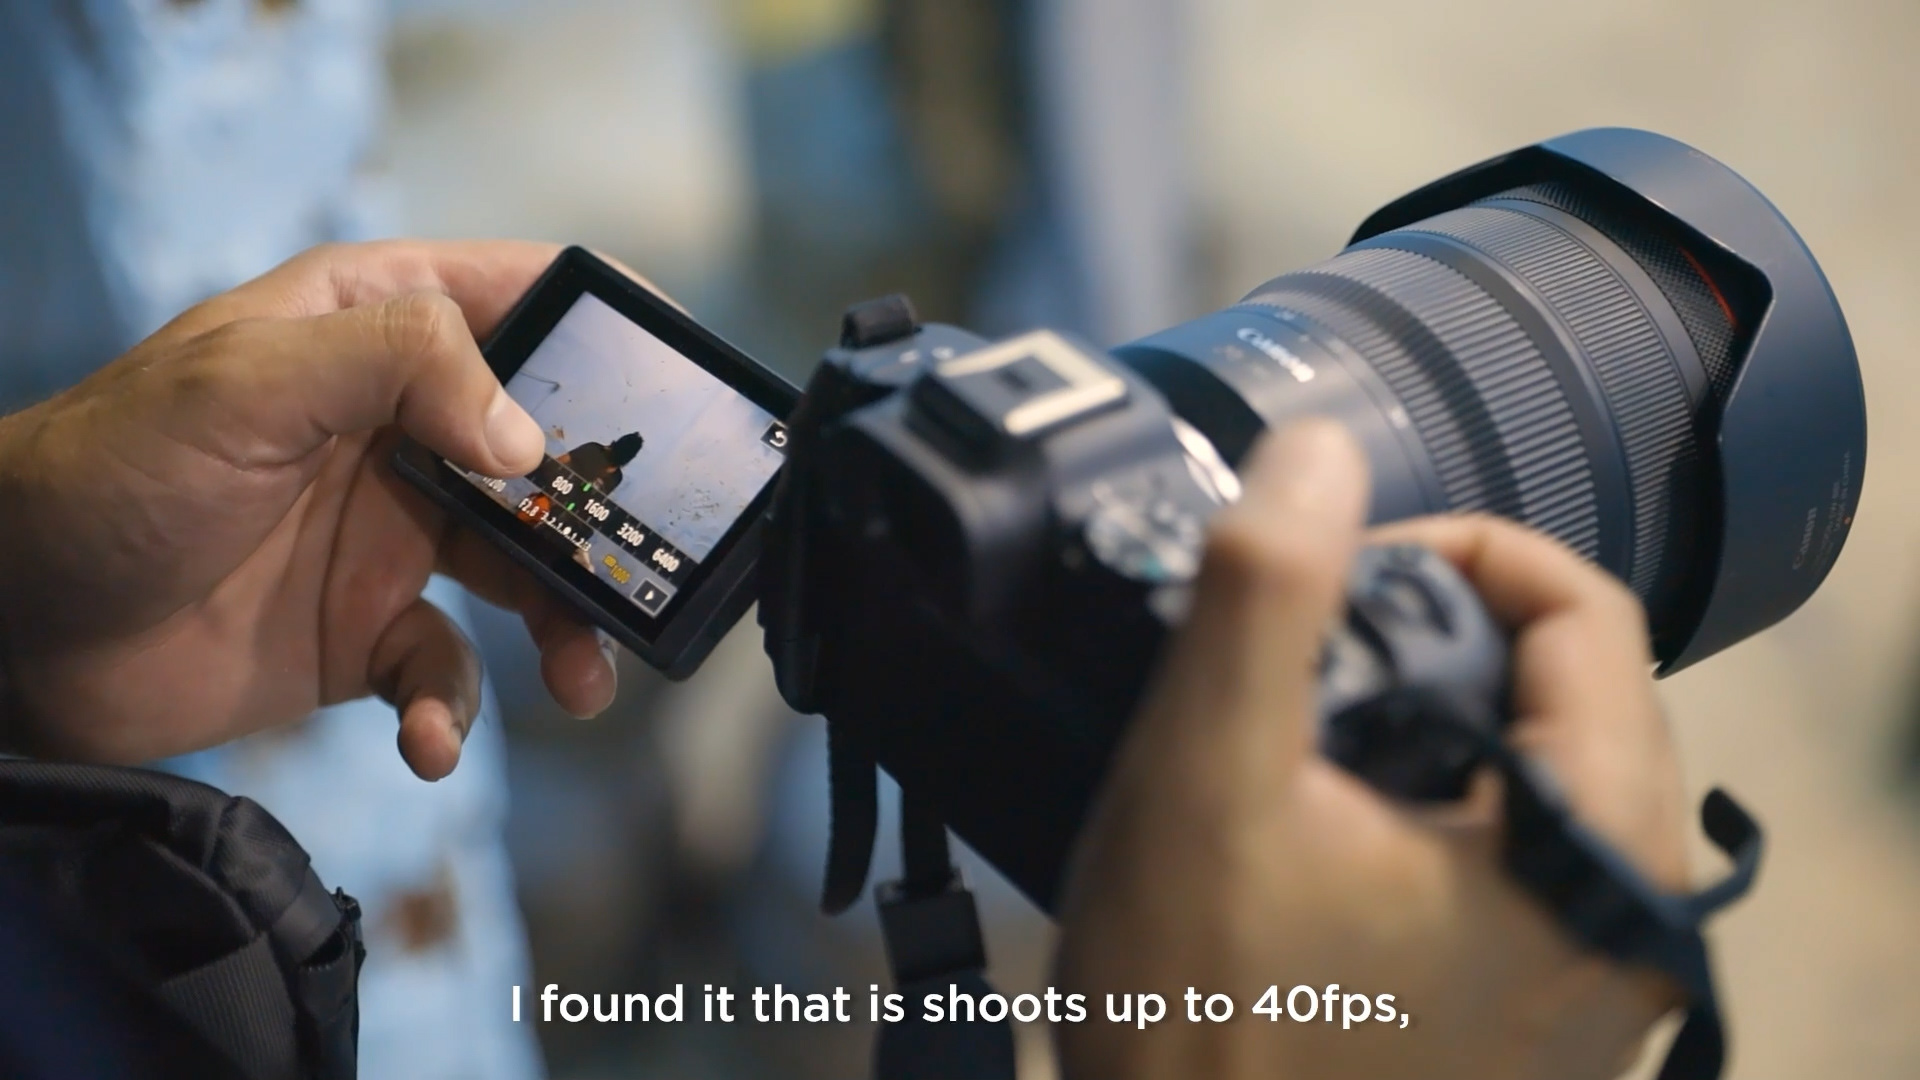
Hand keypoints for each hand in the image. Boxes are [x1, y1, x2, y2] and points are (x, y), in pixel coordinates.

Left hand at [0, 240, 618, 779]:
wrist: (12, 623)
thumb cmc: (109, 471)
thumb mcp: (250, 383)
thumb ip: (401, 368)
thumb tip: (530, 438)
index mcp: (377, 329)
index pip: (522, 297)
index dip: (611, 326)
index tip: (689, 385)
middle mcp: (402, 425)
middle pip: (551, 452)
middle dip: (608, 510)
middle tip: (652, 560)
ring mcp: (392, 532)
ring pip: (527, 573)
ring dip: (568, 629)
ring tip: (586, 682)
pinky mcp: (366, 633)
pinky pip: (449, 672)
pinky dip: (454, 713)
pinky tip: (429, 742)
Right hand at [1054, 419, 1692, 1079]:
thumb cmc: (1205, 1036)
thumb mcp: (1205, 782)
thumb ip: (1263, 596)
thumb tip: (1316, 448)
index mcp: (1603, 849)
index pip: (1584, 607)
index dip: (1445, 549)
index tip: (1327, 581)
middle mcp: (1635, 921)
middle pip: (1565, 683)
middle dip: (1426, 636)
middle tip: (1294, 665)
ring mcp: (1596, 981)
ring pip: (1537, 766)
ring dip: (1421, 720)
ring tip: (1294, 751)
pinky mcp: (1542, 1020)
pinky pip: (1518, 854)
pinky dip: (1429, 808)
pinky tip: (1321, 839)